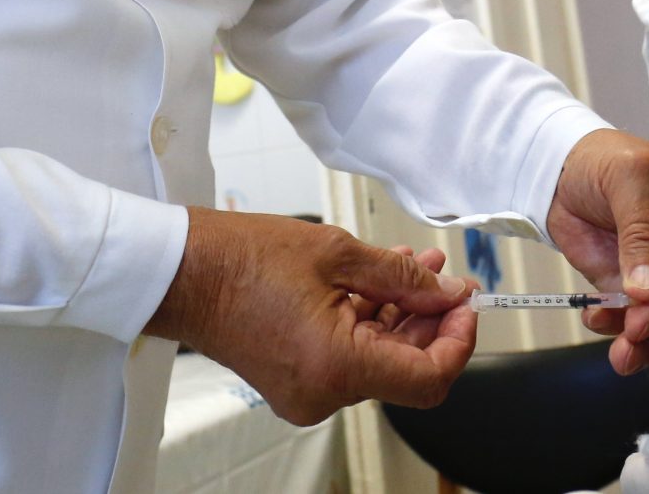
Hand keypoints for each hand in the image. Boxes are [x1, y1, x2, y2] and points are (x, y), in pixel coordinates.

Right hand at [145, 209, 477, 424]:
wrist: (181, 273)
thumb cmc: (242, 259)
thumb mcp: (339, 254)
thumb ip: (405, 278)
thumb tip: (446, 292)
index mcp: (337, 367)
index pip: (428, 379)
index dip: (459, 341)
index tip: (466, 305)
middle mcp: (324, 393)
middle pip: (406, 369)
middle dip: (433, 320)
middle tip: (448, 277)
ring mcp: (308, 392)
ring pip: (379, 360)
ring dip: (403, 314)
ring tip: (417, 265)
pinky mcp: (297, 380)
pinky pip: (350, 357)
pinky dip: (371, 322)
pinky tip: (382, 280)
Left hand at [546, 129, 648, 374]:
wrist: (560, 172)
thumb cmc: (608, 160)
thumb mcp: (631, 181)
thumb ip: (642, 234)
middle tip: (638, 328)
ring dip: (644, 340)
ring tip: (622, 351)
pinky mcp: (629, 288)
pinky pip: (630, 319)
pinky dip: (615, 329)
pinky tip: (597, 320)